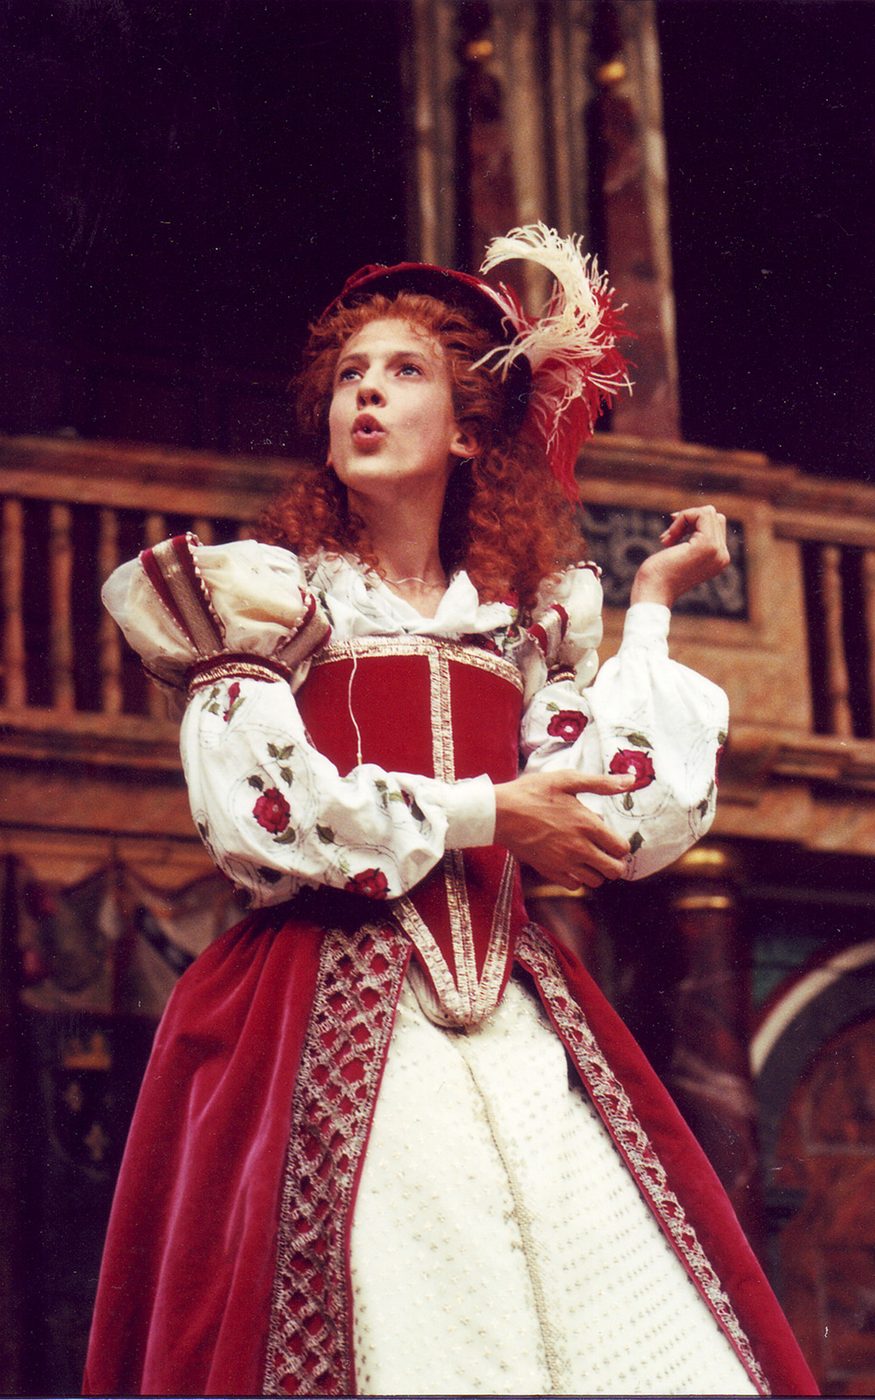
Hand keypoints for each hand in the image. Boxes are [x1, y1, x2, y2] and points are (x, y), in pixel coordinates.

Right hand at [494, 769, 633, 889]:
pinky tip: (571, 863)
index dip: (621, 845)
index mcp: (587, 825)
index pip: (621, 848)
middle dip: (614, 862)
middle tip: (606, 853)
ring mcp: (563, 863)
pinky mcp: (548, 871)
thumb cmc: (532, 793)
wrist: (499, 813)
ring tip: (588, 857)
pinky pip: (574, 886)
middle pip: (613, 870)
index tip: (613, 840)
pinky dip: (577, 878)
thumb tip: (631, 780)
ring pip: (595, 881)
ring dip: (596, 871)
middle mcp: (579, 848)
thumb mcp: (567, 780)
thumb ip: (601, 783)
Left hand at [630, 504, 729, 608]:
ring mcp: (717, 551)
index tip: (671, 537)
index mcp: (718, 559)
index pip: (715, 526)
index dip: (691, 524)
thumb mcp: (680, 554)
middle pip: (714, 517)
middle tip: (669, 537)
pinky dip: (682, 518)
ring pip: (708, 512)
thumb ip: (692, 540)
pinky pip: (702, 514)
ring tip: (667, 539)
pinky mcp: (707, 545)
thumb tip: (692, 515)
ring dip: (683, 519)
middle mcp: (722, 556)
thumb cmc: (658, 576)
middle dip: (688, 520)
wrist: (653, 594)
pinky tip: (668, 539)